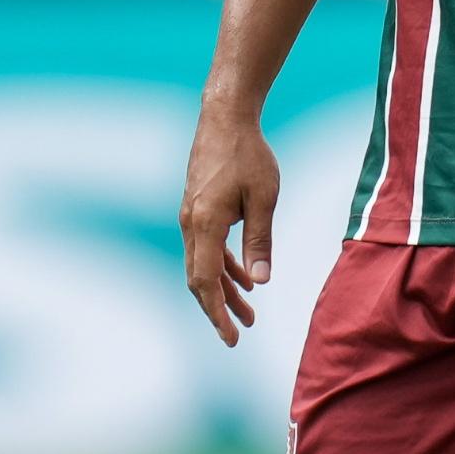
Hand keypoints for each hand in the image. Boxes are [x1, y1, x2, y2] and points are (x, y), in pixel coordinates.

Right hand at [179, 105, 281, 345]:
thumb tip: (261, 282)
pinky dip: (223, 266)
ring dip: (224, 289)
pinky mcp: (198, 208)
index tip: (231, 336)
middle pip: (200, 279)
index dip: (217, 312)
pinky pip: (207, 246)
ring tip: (248, 312)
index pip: (204, 281)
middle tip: (239, 335)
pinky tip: (244, 278)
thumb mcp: (264, 199)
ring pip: (203, 264)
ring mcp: (191, 216)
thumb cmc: (248, 155)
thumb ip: (260, 241)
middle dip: (219, 309)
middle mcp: (190, 223)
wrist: (225, 117)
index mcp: (204, 223)